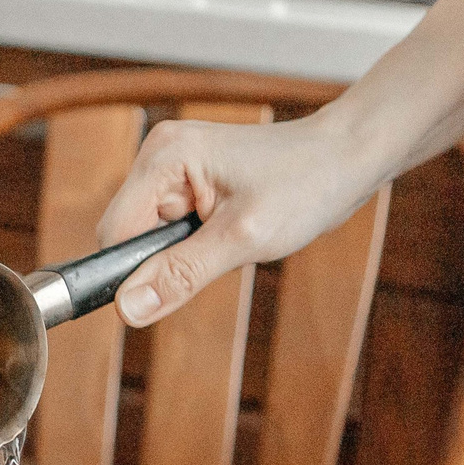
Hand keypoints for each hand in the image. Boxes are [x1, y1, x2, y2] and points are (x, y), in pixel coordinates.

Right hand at [95, 106, 392, 329]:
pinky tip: (229, 231)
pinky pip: (169, 230)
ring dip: (182, 254)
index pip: (114, 234)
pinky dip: (193, 244)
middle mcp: (159, 155)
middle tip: (220, 251)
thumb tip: (128, 309)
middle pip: (126, 236)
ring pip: (147, 238)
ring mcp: (172, 167)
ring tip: (231, 238)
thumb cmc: (307, 184)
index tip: (175, 285)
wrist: (349, 157)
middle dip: (163, 260)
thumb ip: (180, 274)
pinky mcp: (187, 181)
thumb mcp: (243, 239)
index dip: (134, 271)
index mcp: (164, 156)